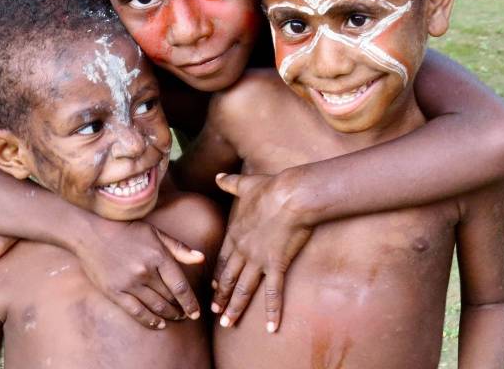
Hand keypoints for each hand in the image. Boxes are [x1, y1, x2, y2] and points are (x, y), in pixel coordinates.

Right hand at [77, 220, 204, 329]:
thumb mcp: (155, 233)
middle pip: (169, 297)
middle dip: (180, 308)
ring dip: (168, 315)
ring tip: (175, 318)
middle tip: (186, 314)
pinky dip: (150, 321)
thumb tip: (201, 259)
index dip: (190, 302)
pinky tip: (159, 324)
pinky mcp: (115, 292)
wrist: (92, 233)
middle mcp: (145, 271)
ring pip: (155, 306)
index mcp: (157, 255)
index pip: (180, 286)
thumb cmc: (127, 230)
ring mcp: (129, 283)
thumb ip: (178, 247)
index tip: (196, 312)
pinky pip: (136, 312)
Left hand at [212, 171, 310, 333]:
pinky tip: (272, 327)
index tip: (213, 288)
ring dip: (235, 307)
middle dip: (221, 297)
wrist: (290, 195)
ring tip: (228, 324)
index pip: (222, 259)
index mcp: (235, 233)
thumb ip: (229, 183)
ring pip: (244, 289)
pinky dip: (272, 311)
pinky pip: (273, 292)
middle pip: (229, 278)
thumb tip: (218, 176)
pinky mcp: (276, 264)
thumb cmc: (270, 188)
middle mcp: (243, 250)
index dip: (218, 275)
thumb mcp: (245, 184)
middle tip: (215, 313)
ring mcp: (258, 259)